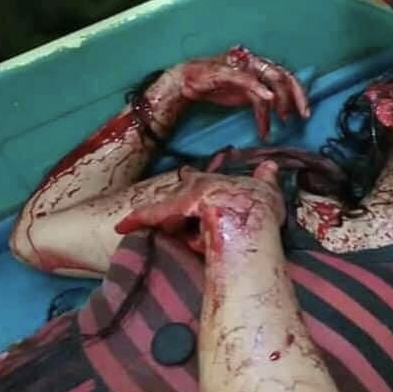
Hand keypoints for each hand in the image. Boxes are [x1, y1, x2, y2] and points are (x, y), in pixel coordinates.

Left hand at [115, 162, 284, 251]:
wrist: (245, 214)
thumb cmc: (256, 205)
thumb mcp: (266, 190)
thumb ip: (266, 178)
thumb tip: (271, 164)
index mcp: (216, 182)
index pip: (198, 179)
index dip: (191, 178)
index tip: (186, 174)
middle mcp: (196, 187)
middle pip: (178, 195)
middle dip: (165, 205)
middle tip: (147, 210)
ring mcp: (183, 199)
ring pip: (163, 209)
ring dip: (151, 217)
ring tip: (130, 224)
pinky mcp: (172, 211)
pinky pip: (151, 216)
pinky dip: (136, 220)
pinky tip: (121, 226)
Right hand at [172, 47, 309, 139]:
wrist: (187, 80)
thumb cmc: (217, 86)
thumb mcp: (246, 94)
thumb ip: (263, 98)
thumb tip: (282, 111)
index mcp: (261, 66)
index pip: (287, 77)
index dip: (300, 94)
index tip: (305, 114)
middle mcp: (255, 62)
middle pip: (284, 76)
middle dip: (295, 98)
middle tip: (300, 118)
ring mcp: (242, 65)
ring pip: (270, 80)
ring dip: (278, 102)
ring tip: (279, 122)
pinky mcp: (228, 72)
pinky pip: (248, 80)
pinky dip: (260, 90)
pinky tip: (268, 101)